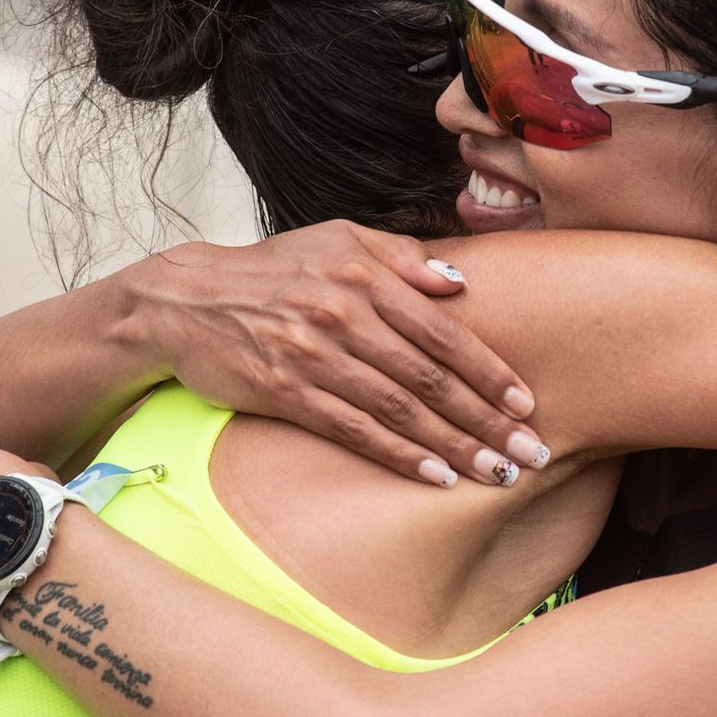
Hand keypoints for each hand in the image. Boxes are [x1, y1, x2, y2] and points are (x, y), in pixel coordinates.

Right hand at [132, 221, 543, 486]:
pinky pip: (355, 431)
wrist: (185, 300)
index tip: (528, 404)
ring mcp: (314, 356)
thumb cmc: (272, 270)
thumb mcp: (336, 239)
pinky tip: (436, 477)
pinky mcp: (286, 392)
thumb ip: (401, 257)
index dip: (491, 371)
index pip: (443, 331)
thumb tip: (460, 282)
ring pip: (401, 410)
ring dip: (455, 446)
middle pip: (431, 378)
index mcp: (364, 276)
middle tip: (531, 452)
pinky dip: (401, 456)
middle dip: (488, 420)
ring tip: (497, 473)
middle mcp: (344, 315)